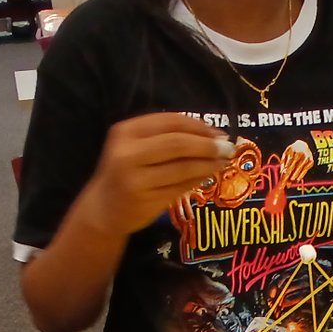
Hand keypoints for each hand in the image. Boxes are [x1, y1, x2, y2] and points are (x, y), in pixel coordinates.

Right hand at [80, 113, 234, 234]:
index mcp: (125, 132)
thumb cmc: (124, 173)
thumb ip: (165, 137)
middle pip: (177, 144)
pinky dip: (198, 180)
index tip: (219, 132)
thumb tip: (213, 135)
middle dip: (207, 145)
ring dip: (208, 164)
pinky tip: (208, 176)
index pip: (170, 122)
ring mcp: (136, 180)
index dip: (198, 126)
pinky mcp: (146, 201)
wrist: (103, 210)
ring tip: (223, 162)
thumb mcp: (135, 147)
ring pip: (182, 168)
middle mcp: (128, 154)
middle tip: (229, 148)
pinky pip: (180, 187)